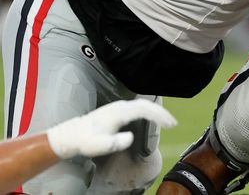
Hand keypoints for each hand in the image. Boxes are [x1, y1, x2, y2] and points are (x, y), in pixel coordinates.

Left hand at [47, 99, 176, 158]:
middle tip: (173, 123)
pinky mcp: (118, 110)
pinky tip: (153, 117)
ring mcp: (119, 107)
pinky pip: (139, 107)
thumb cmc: (85, 141)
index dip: (159, 115)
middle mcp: (120, 106)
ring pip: (143, 105)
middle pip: (146, 104)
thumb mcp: (98, 146)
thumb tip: (131, 137)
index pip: (144, 109)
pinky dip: (149, 111)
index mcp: (119, 112)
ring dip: (156, 111)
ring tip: (167, 121)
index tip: (170, 123)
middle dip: (161, 112)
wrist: (72, 135)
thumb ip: (114, 142)